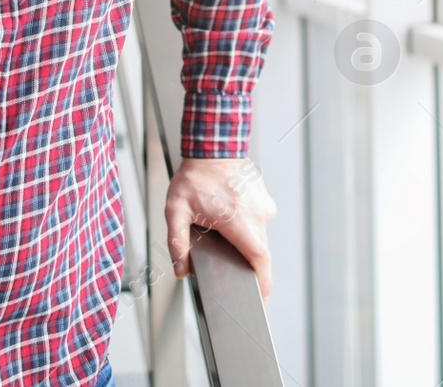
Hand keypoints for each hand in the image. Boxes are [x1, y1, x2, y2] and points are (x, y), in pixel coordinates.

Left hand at [165, 156, 277, 299]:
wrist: (214, 146)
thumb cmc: (195, 177)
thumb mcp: (176, 210)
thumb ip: (177, 242)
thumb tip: (181, 269)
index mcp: (238, 220)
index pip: (259, 258)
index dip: (264, 282)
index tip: (262, 298)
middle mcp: (257, 214)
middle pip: (260, 252)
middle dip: (249, 264)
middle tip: (230, 263)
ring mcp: (265, 206)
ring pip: (260, 236)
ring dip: (245, 240)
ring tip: (223, 226)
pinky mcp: (266, 200)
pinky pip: (259, 222)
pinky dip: (247, 226)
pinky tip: (230, 215)